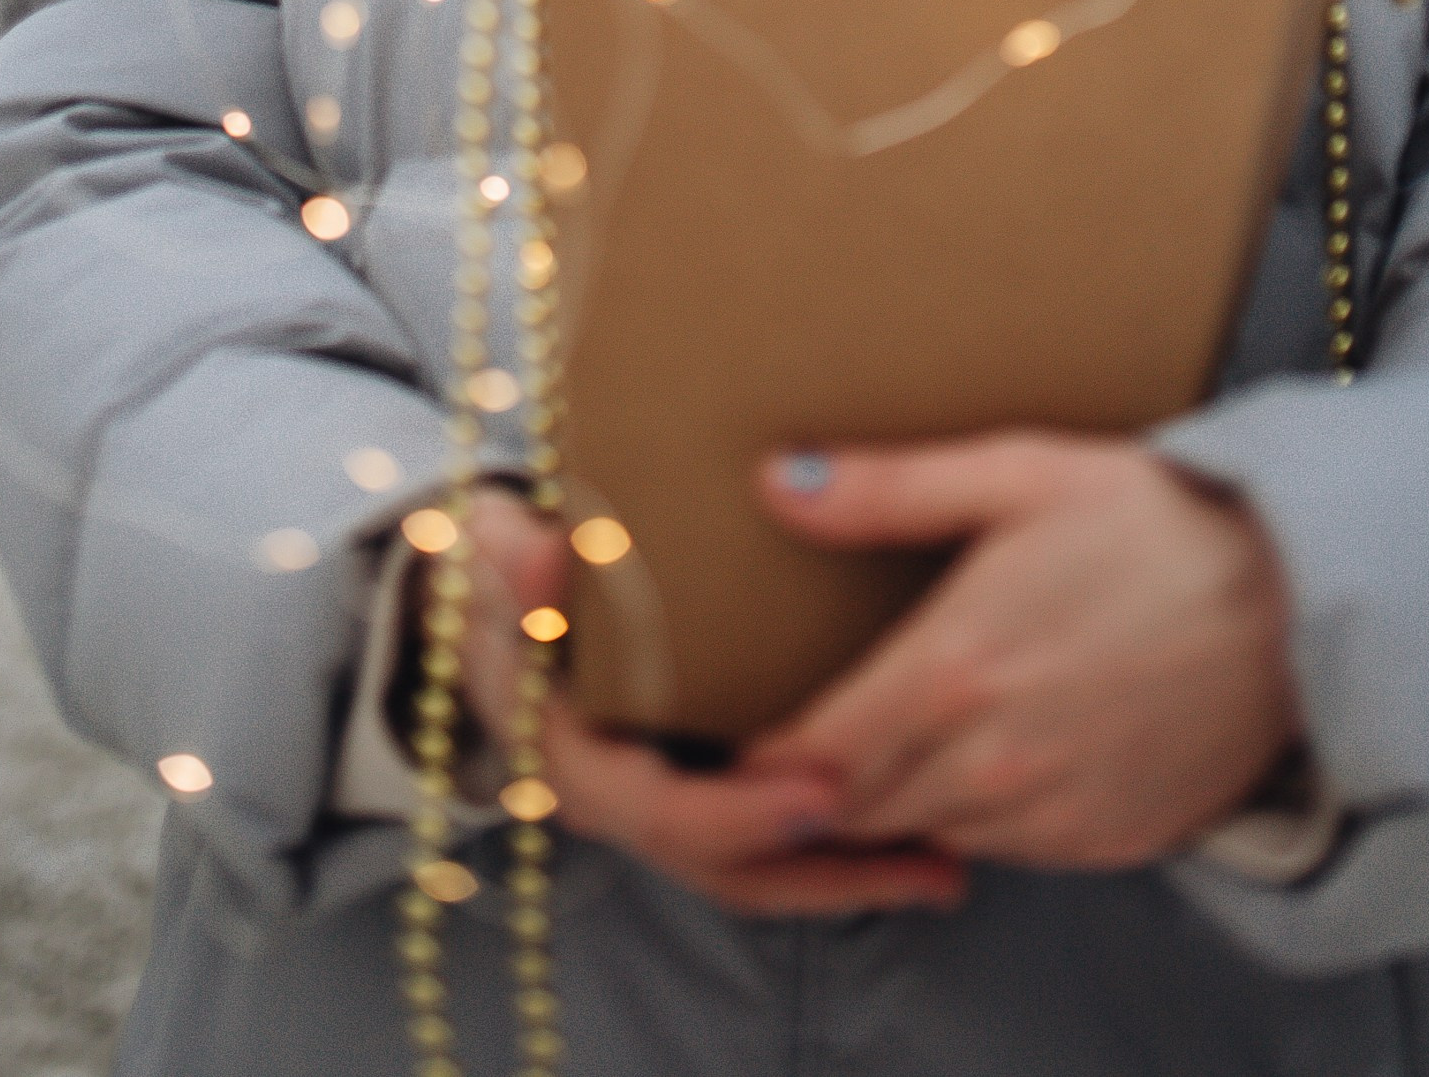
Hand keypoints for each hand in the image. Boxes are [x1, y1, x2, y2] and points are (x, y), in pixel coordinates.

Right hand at [450, 490, 966, 917]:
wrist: (483, 590)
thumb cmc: (493, 567)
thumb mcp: (487, 553)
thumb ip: (514, 563)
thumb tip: (542, 556)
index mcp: (568, 757)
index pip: (657, 812)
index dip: (740, 813)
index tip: (821, 789)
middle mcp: (617, 802)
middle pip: (725, 863)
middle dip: (824, 865)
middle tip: (921, 846)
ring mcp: (658, 802)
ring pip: (756, 869)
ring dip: (849, 874)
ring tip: (945, 870)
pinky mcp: (698, 787)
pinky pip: (767, 841)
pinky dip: (837, 847)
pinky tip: (919, 844)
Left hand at [742, 432, 1300, 870]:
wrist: (1298, 599)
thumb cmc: (1154, 518)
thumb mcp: (1018, 471)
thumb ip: (887, 488)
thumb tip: (775, 483)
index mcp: (953, 672)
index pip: (814, 755)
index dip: (768, 755)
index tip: (747, 731)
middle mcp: (992, 764)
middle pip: (858, 807)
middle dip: (820, 785)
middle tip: (805, 742)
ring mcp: (1052, 815)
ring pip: (928, 833)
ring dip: (898, 802)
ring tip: (888, 748)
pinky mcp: (1106, 843)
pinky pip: (1006, 852)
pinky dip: (977, 820)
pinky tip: (986, 761)